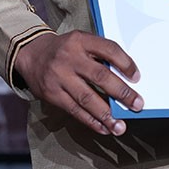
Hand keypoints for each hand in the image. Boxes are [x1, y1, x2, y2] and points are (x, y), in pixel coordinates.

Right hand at [13, 30, 142, 135]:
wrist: (32, 54)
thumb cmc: (66, 49)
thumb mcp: (81, 41)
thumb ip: (100, 54)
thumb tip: (125, 78)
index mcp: (81, 40)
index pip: (108, 49)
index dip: (125, 63)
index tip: (137, 77)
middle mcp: (70, 58)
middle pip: (100, 76)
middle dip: (121, 93)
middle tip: (137, 105)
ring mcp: (59, 77)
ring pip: (87, 98)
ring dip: (106, 115)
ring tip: (120, 126)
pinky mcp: (52, 94)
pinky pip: (74, 110)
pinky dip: (91, 121)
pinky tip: (103, 128)